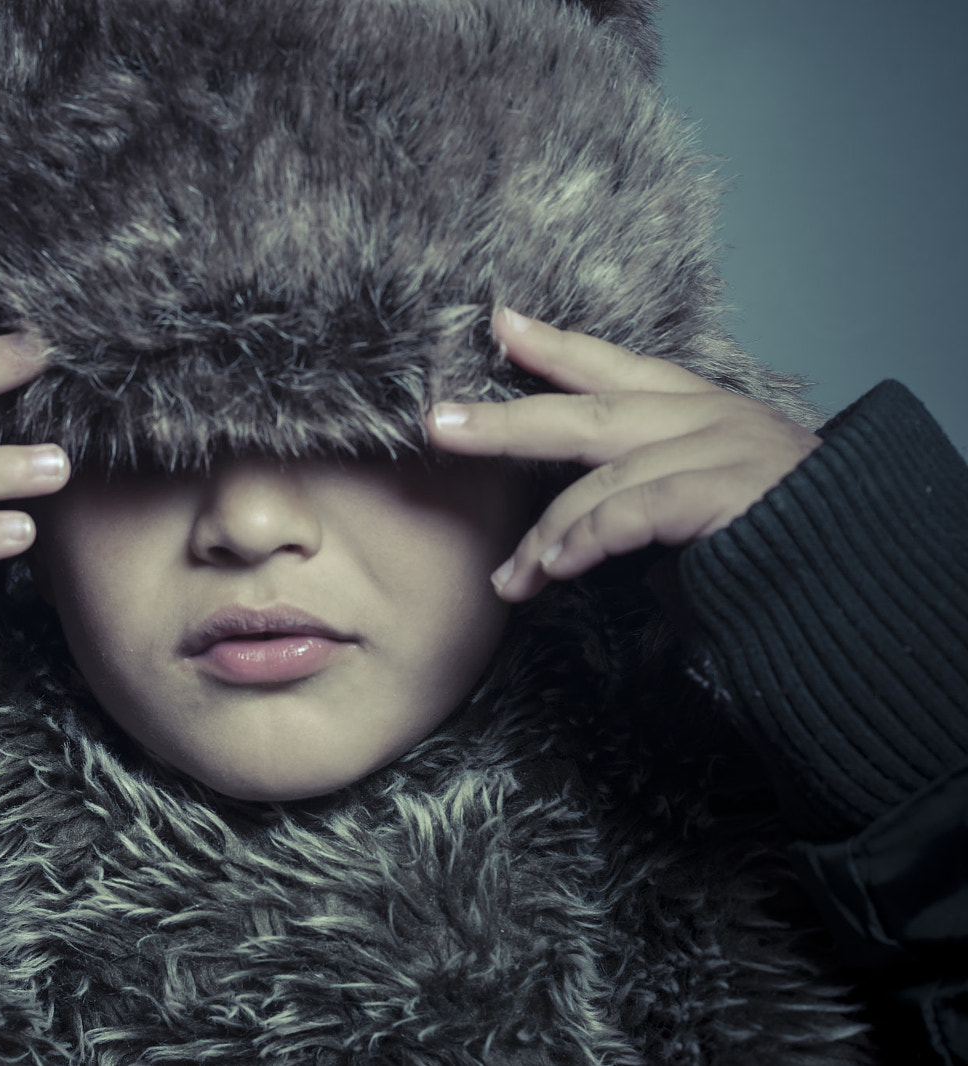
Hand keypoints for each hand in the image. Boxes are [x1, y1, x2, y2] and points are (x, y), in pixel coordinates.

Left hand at [426, 308, 823, 601]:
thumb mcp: (707, 499)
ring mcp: (723, 449)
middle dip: (508, 420)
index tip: (499, 322)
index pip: (615, 367)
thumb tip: (567, 525)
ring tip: (510, 577)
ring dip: (546, 531)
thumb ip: (646, 493)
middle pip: (588, 410)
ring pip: (603, 474)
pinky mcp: (730, 491)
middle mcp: (709, 417)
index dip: (554, 346)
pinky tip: (553, 569)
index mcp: (702, 410)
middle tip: (441, 424)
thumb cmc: (789, 540)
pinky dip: (586, 540)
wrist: (874, 567)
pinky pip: (635, 510)